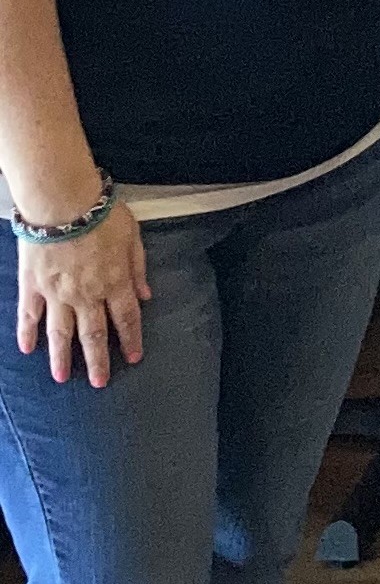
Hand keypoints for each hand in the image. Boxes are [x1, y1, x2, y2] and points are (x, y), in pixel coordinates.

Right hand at [17, 199, 149, 387]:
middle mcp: (87, 294)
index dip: (131, 340)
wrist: (62, 201)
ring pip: (60, 332)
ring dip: (62, 357)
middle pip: (93, 334)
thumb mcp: (133, 237)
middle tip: (98, 382)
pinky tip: (27, 349)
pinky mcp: (32, 285)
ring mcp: (57, 292)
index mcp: (114, 282)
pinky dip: (27, 333)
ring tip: (61, 377)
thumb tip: (147, 295)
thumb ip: (138, 268)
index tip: (133, 358)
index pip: (126, 319)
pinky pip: (29, 315)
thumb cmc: (100, 213)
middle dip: (97, 361)